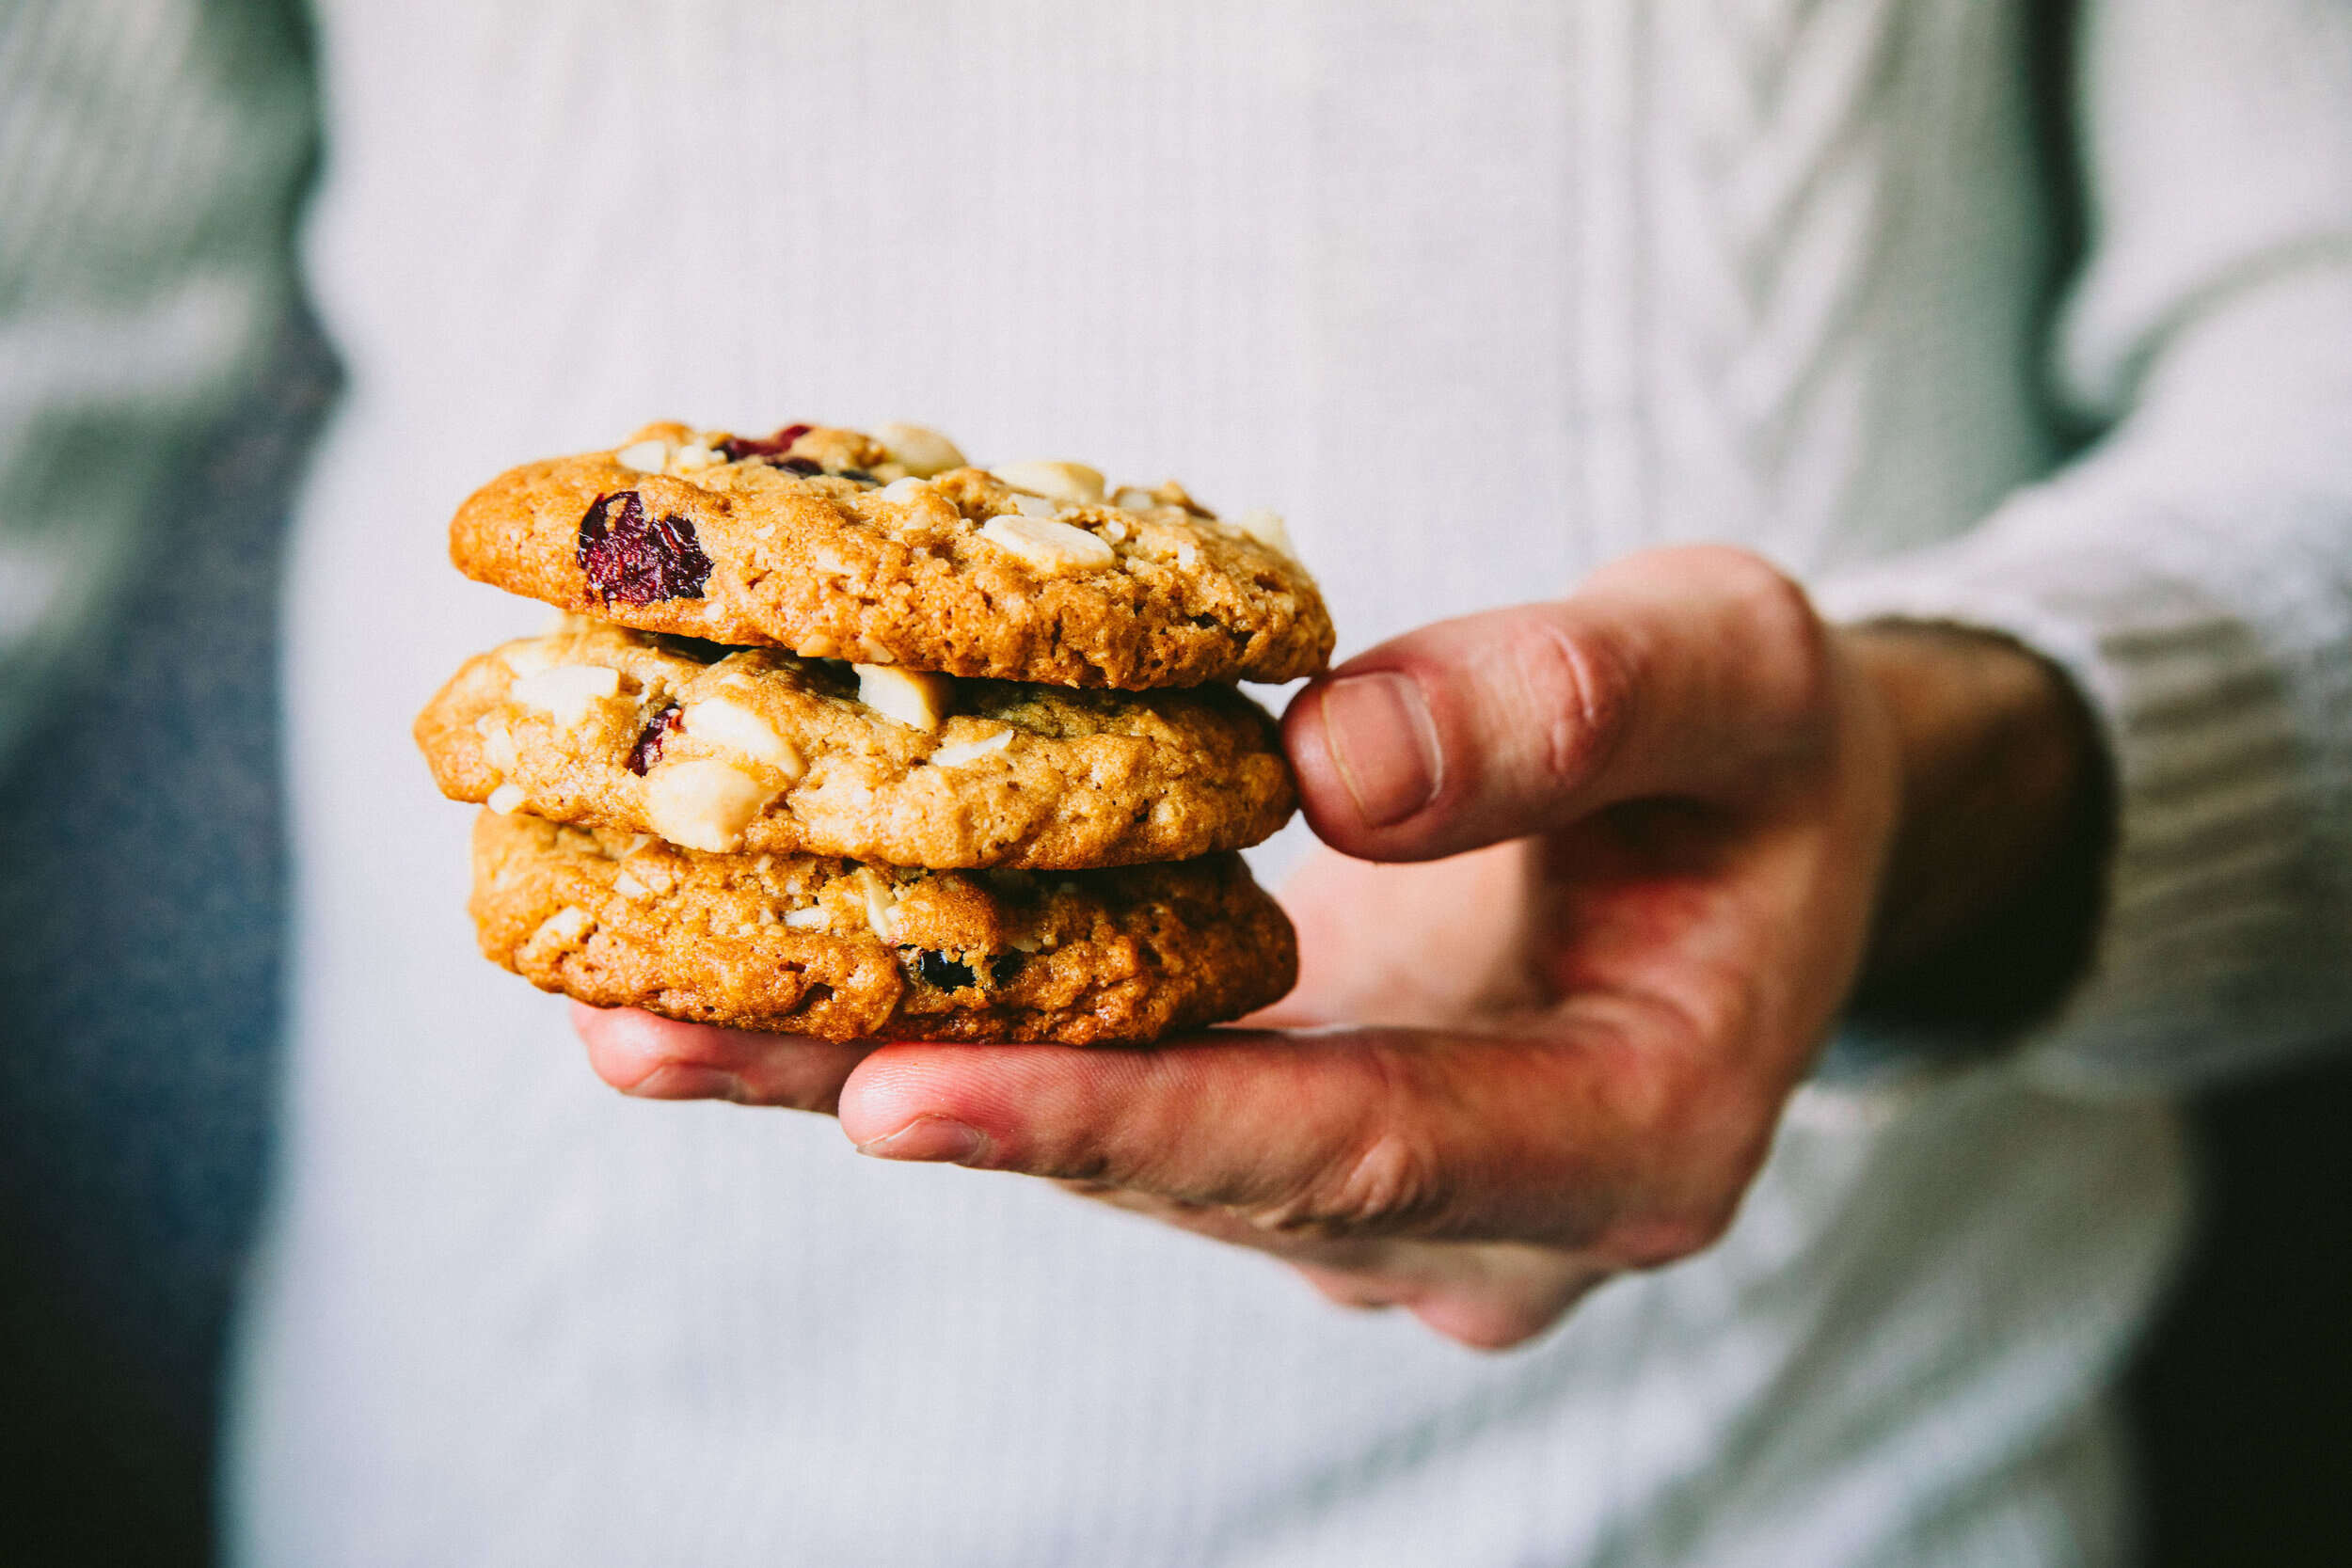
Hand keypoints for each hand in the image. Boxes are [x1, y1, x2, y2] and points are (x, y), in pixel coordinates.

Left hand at [577, 546, 2098, 1347]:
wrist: (1754, 826)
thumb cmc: (1761, 748)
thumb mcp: (1732, 670)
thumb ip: (1569, 711)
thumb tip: (1329, 766)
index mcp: (1623, 1142)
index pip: (1356, 1151)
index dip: (1134, 1121)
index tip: (909, 1092)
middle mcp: (1473, 1217)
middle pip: (1178, 1168)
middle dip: (924, 1105)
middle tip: (656, 1043)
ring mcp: (1369, 1200)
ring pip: (1108, 1145)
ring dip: (875, 1078)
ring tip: (631, 1015)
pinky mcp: (1286, 1134)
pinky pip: (1103, 1087)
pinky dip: (940, 1031)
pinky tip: (753, 982)